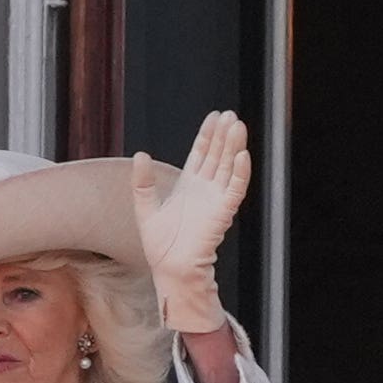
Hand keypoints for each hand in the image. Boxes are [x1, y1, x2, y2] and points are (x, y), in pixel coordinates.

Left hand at [132, 109, 248, 332]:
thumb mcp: (145, 207)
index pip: (201, 154)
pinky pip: (235, 188)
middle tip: (229, 114)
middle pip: (217, 155)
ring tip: (238, 125)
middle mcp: (204, 189)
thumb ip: (142, 182)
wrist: (169, 268)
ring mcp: (215, 199)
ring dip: (234, 146)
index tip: (214, 116)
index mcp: (188, 186)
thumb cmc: (160, 244)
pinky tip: (243, 155)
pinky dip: (240, 172)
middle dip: (223, 135)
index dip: (207, 135)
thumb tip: (140, 154)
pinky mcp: (223, 211)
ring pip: (228, 166)